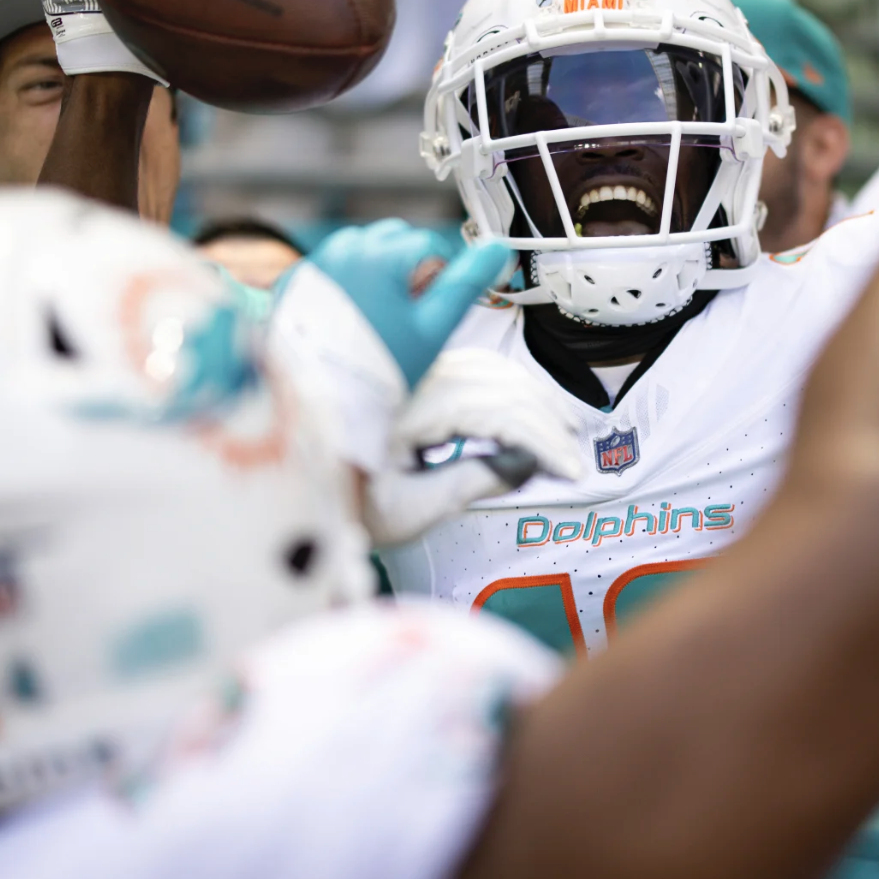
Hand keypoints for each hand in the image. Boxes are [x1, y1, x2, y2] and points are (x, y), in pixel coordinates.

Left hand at [309, 221, 513, 388]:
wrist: (318, 402)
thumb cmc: (380, 368)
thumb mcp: (433, 328)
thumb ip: (466, 282)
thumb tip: (498, 249)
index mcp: (381, 254)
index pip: (429, 244)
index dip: (438, 278)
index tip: (428, 311)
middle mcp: (344, 248)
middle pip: (395, 239)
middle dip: (407, 267)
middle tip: (404, 317)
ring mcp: (315, 262)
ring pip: (364, 248)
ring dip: (378, 271)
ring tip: (376, 319)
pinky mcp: (294, 281)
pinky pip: (333, 265)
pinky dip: (347, 282)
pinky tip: (349, 319)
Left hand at [363, 350, 583, 546]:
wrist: (306, 482)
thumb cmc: (349, 501)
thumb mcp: (407, 509)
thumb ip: (468, 484)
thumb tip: (526, 464)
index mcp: (411, 412)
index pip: (498, 412)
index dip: (542, 440)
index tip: (570, 471)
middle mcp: (417, 379)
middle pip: (504, 386)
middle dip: (547, 422)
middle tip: (572, 460)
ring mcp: (419, 371)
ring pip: (496, 370)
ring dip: (537, 400)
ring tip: (564, 433)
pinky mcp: (421, 373)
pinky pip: (480, 369)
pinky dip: (514, 387)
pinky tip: (531, 410)